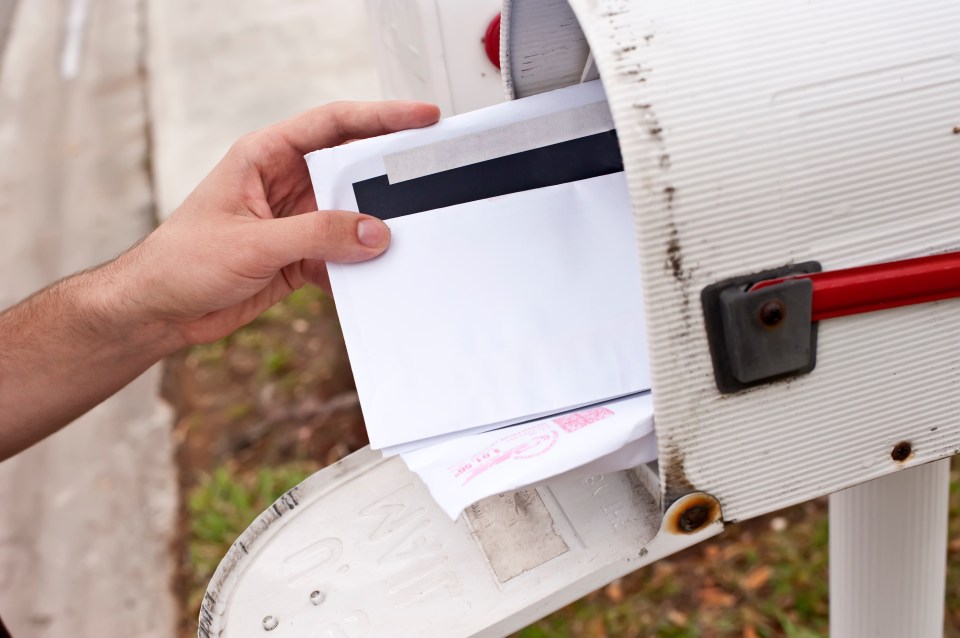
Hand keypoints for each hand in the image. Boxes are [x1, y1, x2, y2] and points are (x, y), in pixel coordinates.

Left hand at [114, 100, 439, 345]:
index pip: (333, 125)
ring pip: (352, 218)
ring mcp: (295, 221)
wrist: (158, 310)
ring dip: (374, 233)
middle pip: (351, 171)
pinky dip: (358, 269)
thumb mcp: (252, 243)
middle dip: (387, 180)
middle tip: (424, 185)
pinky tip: (371, 280)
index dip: (381, 117)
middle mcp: (285, 183)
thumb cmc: (181, 261)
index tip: (421, 119)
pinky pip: (343, 256)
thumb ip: (316, 236)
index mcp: (266, 156)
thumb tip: (373, 233)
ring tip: (404, 240)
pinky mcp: (299, 256)